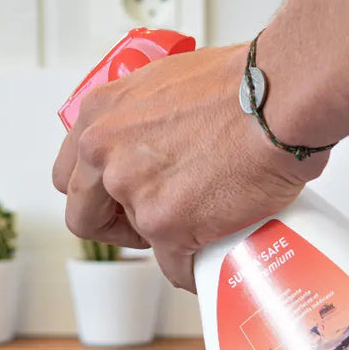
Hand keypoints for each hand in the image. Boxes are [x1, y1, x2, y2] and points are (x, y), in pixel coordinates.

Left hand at [52, 44, 328, 292]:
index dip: (93, 193)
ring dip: (163, 239)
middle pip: (84, 214)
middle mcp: (106, 152)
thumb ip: (143, 119)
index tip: (114, 198)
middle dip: (116, 225)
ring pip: (136, 240)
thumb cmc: (242, 83)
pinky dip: (192, 266)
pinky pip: (172, 264)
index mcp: (100, 115)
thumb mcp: (167, 83)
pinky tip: (210, 255)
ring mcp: (133, 191)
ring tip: (195, 227)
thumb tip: (154, 142)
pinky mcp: (166, 225)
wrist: (279, 97)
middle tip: (147, 222)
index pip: (70, 173)